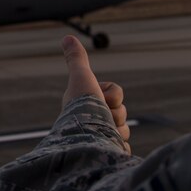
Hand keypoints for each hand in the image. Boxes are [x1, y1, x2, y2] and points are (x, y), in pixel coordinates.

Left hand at [61, 35, 130, 152]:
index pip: (115, 93)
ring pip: (123, 130)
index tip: (99, 98)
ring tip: (103, 135)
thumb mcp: (81, 78)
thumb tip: (67, 36)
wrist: (86, 141)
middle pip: (121, 111)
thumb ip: (77, 59)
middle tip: (102, 118)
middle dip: (116, 114)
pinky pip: (121, 147)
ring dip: (117, 131)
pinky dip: (118, 147)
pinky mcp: (106, 154)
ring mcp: (100, 138)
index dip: (113, 95)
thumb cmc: (82, 108)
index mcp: (86, 103)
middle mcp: (92, 120)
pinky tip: (107, 148)